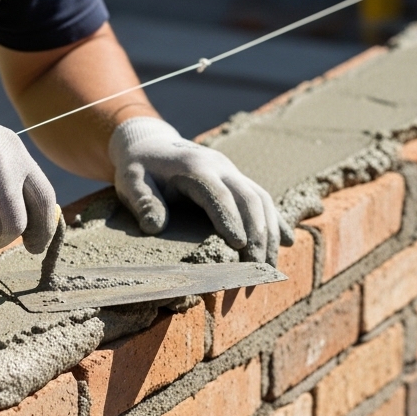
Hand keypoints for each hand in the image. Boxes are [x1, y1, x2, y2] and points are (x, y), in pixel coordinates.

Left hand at [108, 117, 292, 264]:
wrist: (151, 145)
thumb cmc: (139, 168)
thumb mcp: (130, 181)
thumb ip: (142, 201)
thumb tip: (155, 226)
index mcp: (195, 167)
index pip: (218, 194)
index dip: (230, 219)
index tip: (239, 247)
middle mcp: (221, 167)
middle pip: (249, 198)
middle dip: (258, 235)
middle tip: (257, 270)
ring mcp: (233, 173)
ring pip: (262, 200)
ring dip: (270, 234)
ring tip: (268, 268)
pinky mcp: (238, 182)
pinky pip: (263, 200)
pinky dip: (276, 222)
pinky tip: (286, 243)